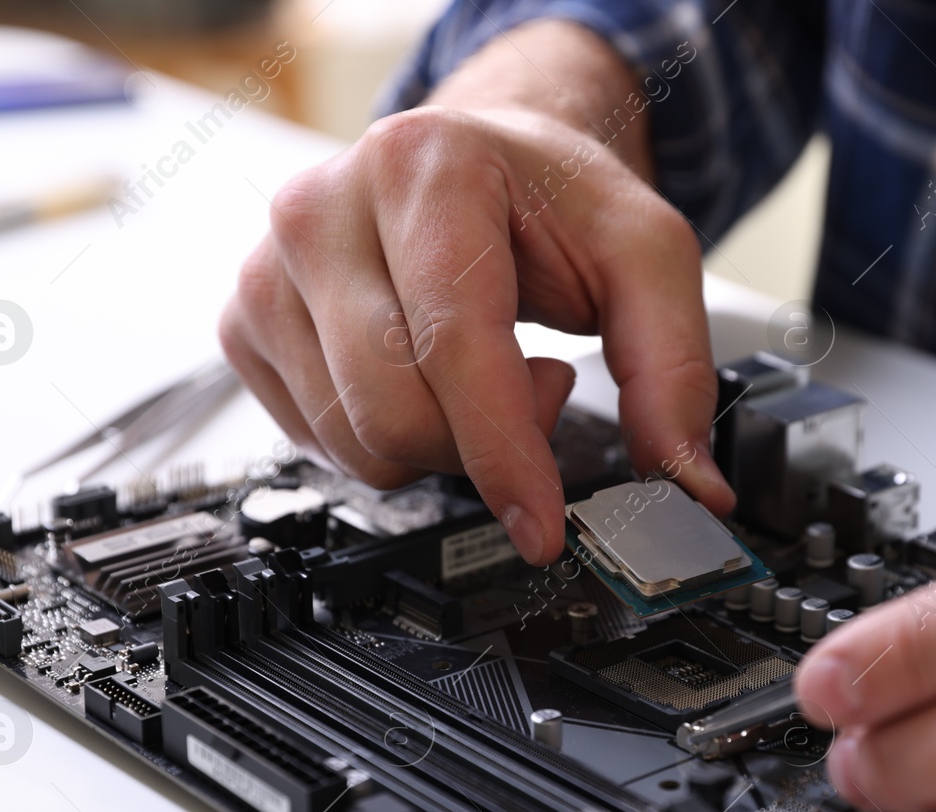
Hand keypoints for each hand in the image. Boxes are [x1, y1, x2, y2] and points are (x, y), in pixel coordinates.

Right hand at [219, 83, 731, 564]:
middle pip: (393, 414)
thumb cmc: (545, 200)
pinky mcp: (245, 321)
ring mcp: (268, 268)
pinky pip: (316, 444)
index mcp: (421, 167)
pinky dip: (384, 440)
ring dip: (438, 444)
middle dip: (481, 444)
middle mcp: (322, 209)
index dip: (505, 454)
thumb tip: (690, 484)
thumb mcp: (643, 256)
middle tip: (535, 386)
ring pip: (353, 443)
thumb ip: (675, 370)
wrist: (475, 158)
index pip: (455, 346)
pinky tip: (418, 381)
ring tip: (479, 373)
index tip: (541, 528)